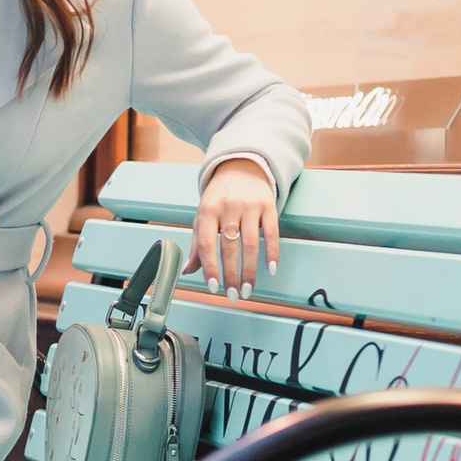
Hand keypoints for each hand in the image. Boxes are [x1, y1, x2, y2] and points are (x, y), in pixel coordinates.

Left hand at [186, 158, 277, 296]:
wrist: (241, 165)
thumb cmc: (219, 195)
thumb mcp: (203, 215)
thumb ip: (196, 244)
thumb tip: (188, 270)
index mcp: (207, 210)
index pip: (206, 243)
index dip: (209, 267)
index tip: (213, 287)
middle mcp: (228, 207)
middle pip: (229, 247)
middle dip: (231, 275)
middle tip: (234, 295)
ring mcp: (249, 205)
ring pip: (250, 243)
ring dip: (250, 270)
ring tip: (248, 289)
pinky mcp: (268, 205)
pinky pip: (272, 232)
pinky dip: (272, 252)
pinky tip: (270, 268)